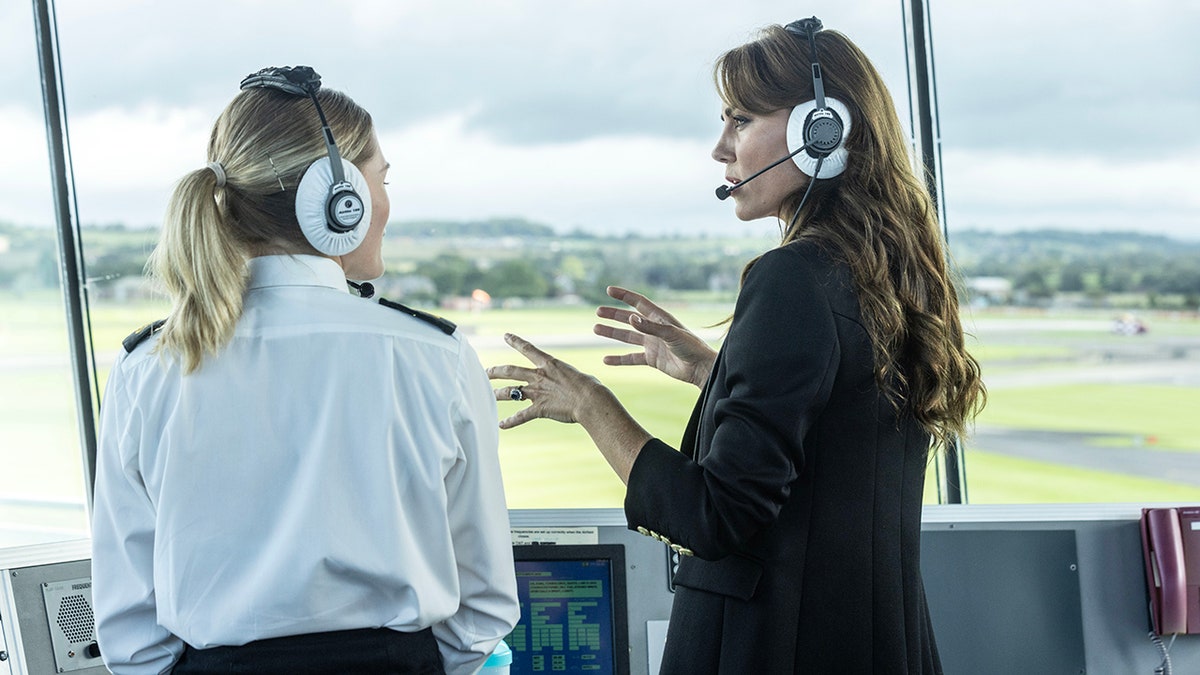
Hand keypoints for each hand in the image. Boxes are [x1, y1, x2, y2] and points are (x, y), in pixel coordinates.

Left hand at [487, 334, 608, 429]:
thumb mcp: (575, 375)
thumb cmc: (590, 387)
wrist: (590, 400)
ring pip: (510, 391)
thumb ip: (565, 377)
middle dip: (495, 371)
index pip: (528, 348)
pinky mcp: (539, 409)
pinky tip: (501, 425)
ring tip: (487, 396)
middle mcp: (539, 376)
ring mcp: (537, 392)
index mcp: (549, 364)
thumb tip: (568, 382)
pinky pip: (520, 415)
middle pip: (510, 371)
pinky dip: (510, 421)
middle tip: (485, 372)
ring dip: (497, 394)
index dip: (515, 341)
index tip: (505, 336)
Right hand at [594, 286, 717, 387]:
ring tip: (596, 329)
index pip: (639, 303)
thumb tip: (631, 318)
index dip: (624, 296)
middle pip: (629, 319)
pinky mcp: (652, 359)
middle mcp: (654, 329)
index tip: (609, 290)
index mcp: (660, 318)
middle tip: (598, 312)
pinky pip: (631, 358)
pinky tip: (606, 360)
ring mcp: (652, 344)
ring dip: (612, 333)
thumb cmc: (691, 347)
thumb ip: (650, 327)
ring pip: (627, 337)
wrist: (700, 368)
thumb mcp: (671, 335)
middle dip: (614, 314)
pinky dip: (619, 359)